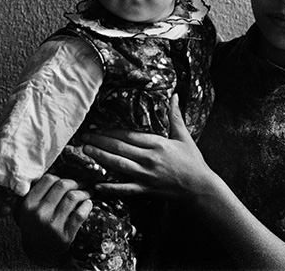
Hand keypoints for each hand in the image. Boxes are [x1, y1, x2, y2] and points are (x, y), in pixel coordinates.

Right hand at [14, 174, 92, 266]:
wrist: (39, 253)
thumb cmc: (34, 225)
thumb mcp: (25, 209)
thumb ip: (33, 191)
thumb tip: (52, 167)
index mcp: (28, 204)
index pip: (48, 179)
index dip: (61, 176)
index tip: (68, 179)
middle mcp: (39, 213)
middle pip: (62, 186)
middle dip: (76, 182)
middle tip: (83, 183)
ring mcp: (52, 225)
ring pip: (73, 197)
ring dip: (84, 192)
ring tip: (88, 192)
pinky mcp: (65, 235)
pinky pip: (80, 214)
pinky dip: (87, 206)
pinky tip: (89, 204)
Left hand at [82, 95, 212, 201]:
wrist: (200, 187)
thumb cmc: (193, 161)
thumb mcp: (184, 136)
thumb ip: (175, 116)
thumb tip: (175, 95)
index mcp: (157, 144)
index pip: (129, 135)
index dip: (111, 131)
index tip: (98, 126)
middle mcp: (149, 159)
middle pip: (120, 148)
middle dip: (100, 141)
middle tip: (84, 136)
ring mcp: (146, 175)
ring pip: (119, 165)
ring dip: (101, 158)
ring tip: (86, 150)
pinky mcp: (146, 189)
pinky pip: (125, 189)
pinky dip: (111, 187)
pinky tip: (97, 184)